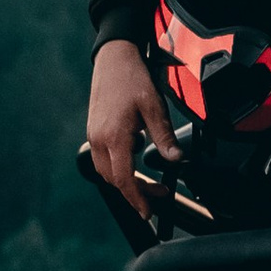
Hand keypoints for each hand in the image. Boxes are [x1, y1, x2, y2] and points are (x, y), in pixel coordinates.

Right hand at [85, 38, 176, 213]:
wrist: (113, 58)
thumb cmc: (133, 79)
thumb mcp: (155, 107)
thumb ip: (165, 136)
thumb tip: (176, 160)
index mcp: (115, 137)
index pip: (124, 179)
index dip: (137, 199)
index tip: (148, 212)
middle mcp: (99, 140)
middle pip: (115, 180)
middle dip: (136, 193)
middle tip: (159, 195)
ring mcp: (94, 136)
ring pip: (107, 172)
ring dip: (127, 182)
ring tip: (150, 183)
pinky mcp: (94, 131)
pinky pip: (104, 160)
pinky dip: (119, 168)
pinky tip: (135, 159)